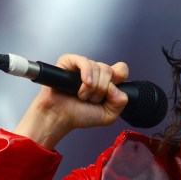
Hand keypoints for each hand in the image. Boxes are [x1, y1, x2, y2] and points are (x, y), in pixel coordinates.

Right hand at [14, 54, 129, 148]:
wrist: (60, 117)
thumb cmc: (79, 115)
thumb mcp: (108, 115)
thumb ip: (120, 102)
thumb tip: (115, 88)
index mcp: (106, 82)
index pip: (121, 69)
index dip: (119, 78)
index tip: (110, 91)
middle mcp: (95, 72)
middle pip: (109, 71)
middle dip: (101, 90)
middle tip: (91, 100)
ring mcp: (82, 66)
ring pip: (98, 68)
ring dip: (91, 88)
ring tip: (81, 96)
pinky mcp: (69, 61)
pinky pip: (84, 62)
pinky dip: (87, 74)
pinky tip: (83, 84)